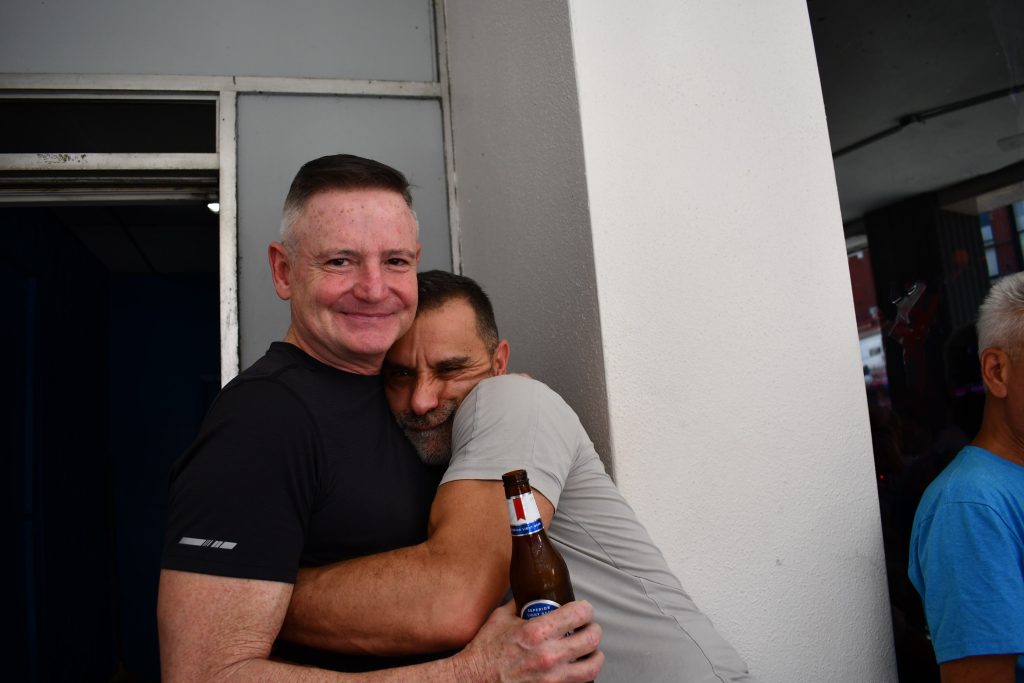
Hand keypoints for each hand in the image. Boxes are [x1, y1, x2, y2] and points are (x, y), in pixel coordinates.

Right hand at [453, 600, 602, 682]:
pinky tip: (578, 667)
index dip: (586, 608)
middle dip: (593, 629)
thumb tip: (529, 592)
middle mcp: (548, 654)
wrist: (476, 678)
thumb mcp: (501, 617)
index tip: (584, 609)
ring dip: (595, 655)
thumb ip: (519, 603)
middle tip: (589, 627)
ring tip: (591, 650)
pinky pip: (579, 682)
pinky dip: (583, 673)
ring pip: (592, 666)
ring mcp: (552, 676)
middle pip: (591, 639)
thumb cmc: (486, 650)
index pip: (578, 614)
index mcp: (537, 631)